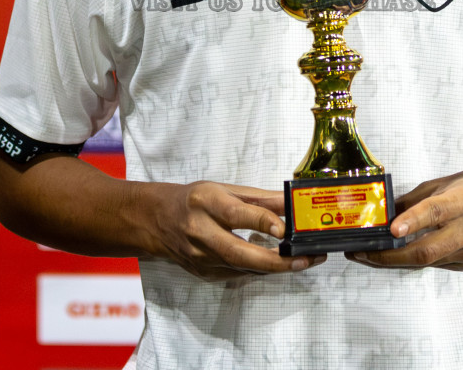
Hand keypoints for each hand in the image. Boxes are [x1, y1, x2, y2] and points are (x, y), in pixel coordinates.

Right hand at [143, 180, 325, 280]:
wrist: (157, 221)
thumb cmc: (193, 200)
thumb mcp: (224, 189)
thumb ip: (259, 199)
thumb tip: (290, 202)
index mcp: (205, 203)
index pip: (235, 215)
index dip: (261, 222)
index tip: (285, 228)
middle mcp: (200, 232)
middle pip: (239, 253)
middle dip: (276, 260)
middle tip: (305, 258)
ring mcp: (200, 258)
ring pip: (243, 268)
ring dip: (276, 267)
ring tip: (304, 260)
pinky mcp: (204, 273)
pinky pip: (239, 274)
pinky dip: (261, 269)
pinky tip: (279, 264)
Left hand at [346, 166, 462, 271]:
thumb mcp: (454, 180)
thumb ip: (420, 197)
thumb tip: (387, 209)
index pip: (436, 212)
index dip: (412, 221)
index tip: (390, 229)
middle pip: (427, 250)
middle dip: (389, 256)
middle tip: (361, 253)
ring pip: (428, 261)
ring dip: (395, 260)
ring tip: (367, 255)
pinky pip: (437, 264)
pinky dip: (415, 259)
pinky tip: (396, 254)